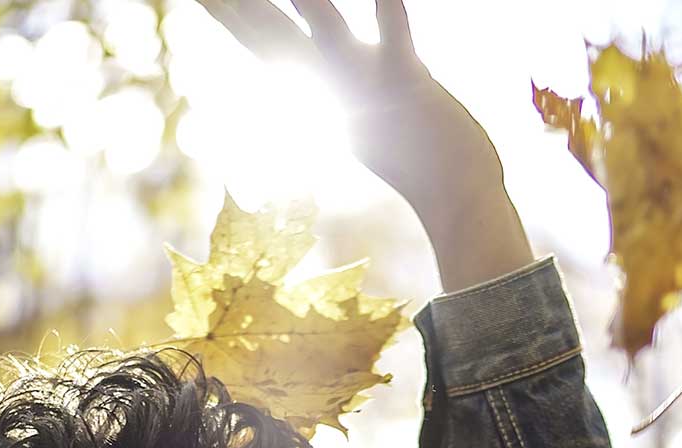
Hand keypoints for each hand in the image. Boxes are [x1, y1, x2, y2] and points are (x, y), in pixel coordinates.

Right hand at [199, 0, 532, 289]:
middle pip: (271, 34)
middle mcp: (335, 78)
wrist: (454, 194)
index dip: (227, 14)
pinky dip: (388, 9)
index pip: (261, 39)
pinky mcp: (409, 80)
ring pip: (327, 29)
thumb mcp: (362, 105)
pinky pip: (396, 36)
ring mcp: (368, 79)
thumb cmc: (414, 148)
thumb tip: (316, 65)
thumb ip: (340, 79)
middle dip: (233, 8)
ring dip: (304, 0)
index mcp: (321, 79)